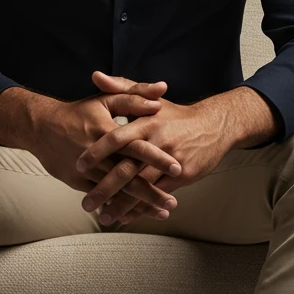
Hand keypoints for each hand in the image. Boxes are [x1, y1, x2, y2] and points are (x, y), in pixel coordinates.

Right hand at [30, 83, 183, 220]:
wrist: (40, 128)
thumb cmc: (78, 112)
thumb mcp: (105, 100)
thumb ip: (135, 95)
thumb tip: (161, 90)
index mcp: (106, 132)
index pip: (136, 147)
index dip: (157, 158)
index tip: (177, 168)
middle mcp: (97, 154)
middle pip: (129, 176)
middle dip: (152, 191)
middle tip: (173, 201)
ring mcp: (87, 171)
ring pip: (116, 191)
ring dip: (139, 204)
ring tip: (162, 212)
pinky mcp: (78, 183)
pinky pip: (101, 198)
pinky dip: (118, 207)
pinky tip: (136, 216)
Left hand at [77, 71, 232, 225]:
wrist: (215, 126)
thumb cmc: (176, 115)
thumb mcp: (150, 99)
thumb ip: (121, 88)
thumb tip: (95, 76)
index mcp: (146, 123)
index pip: (117, 138)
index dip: (97, 152)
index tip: (79, 164)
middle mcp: (157, 143)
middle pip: (127, 169)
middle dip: (105, 188)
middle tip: (86, 202)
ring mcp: (170, 162)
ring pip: (142, 187)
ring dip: (122, 204)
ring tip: (103, 217)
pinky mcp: (182, 176)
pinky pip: (158, 195)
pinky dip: (142, 207)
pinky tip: (127, 217)